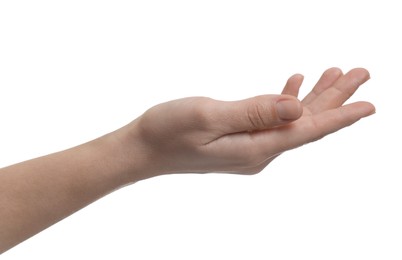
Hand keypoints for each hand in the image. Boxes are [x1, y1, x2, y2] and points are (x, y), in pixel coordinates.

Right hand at [120, 68, 374, 178]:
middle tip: (361, 72)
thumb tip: (295, 107)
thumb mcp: (208, 116)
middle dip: (334, 98)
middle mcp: (258, 152)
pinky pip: (273, 121)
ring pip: (291, 120)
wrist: (144, 149)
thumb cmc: (168, 131)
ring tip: (336, 74)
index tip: (370, 104)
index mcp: (255, 148)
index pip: (307, 130)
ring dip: (314, 97)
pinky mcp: (240, 140)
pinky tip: (294, 86)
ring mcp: (250, 147)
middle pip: (305, 124)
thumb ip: (254, 112)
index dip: (340, 116)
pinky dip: (287, 101)